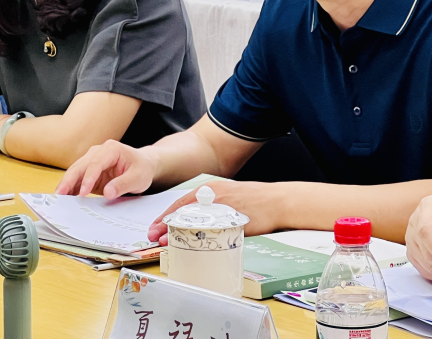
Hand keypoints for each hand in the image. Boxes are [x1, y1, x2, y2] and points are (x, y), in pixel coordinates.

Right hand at [54, 140, 154, 198]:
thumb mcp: (138, 177)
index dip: (88, 178)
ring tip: (57, 198)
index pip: (96, 163)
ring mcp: (91, 161)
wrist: (143, 165)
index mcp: (111, 149)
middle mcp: (98, 152)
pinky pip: (77, 180)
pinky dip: (70, 188)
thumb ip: (123, 184)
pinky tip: (64, 198)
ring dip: (66, 185)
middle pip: (80, 166)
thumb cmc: (141, 168)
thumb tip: (107, 193)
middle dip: (69, 180)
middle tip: (60, 194)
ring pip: (75, 172)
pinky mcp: (89, 172)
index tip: (83, 192)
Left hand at [147, 180, 281, 244]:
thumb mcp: (229, 198)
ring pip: (191, 218)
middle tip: (152, 236)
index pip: (182, 202)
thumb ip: (212, 206)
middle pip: (182, 210)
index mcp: (212, 189)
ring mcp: (221, 206)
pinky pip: (208, 228)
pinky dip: (195, 235)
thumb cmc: (256, 201)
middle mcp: (213, 194)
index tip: (155, 226)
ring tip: (163, 240)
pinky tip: (188, 243)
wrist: (279, 201)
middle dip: (165, 224)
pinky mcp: (230, 217)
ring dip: (175, 230)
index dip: (166, 215)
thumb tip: (195, 221)